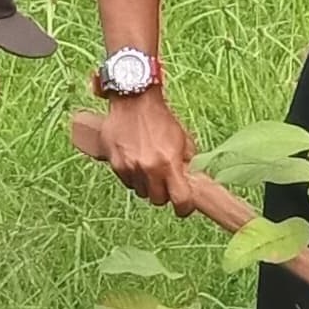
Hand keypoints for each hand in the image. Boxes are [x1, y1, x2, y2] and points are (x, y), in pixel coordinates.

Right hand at [101, 87, 198, 207]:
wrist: (134, 100)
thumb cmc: (159, 117)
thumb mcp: (182, 138)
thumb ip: (186, 161)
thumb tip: (191, 178)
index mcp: (169, 163)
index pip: (180, 199)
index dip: (184, 207)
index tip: (184, 207)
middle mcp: (149, 168)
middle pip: (158, 200)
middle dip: (163, 194)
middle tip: (165, 182)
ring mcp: (131, 167)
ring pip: (141, 192)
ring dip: (146, 185)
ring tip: (148, 167)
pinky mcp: (116, 164)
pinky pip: (127, 181)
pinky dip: (132, 176)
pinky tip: (136, 160)